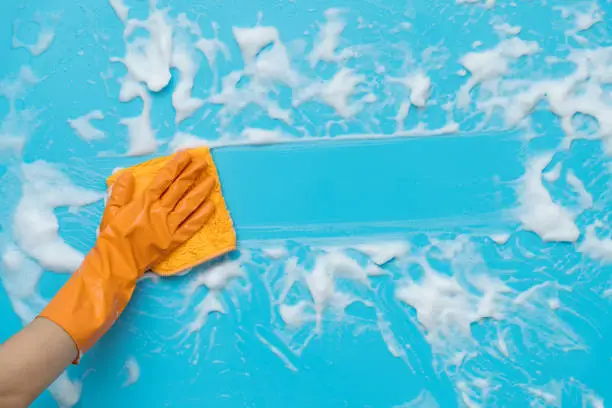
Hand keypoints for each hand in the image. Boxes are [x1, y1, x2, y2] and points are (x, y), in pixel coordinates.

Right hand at [40, 150, 217, 357]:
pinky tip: (211, 206)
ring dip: (201, 191)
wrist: (115, 263)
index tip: (186, 155)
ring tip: (212, 180)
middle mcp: (159, 212)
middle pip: (180, 188)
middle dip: (192, 173)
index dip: (176, 165)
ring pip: (189, 205)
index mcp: (143, 202)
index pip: (164, 179)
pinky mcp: (174, 241)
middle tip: (203, 162)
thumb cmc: (112, 237)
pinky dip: (202, 216)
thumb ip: (121, 193)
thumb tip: (127, 174)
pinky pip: (191, 227)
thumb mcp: (111, 212)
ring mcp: (168, 227)